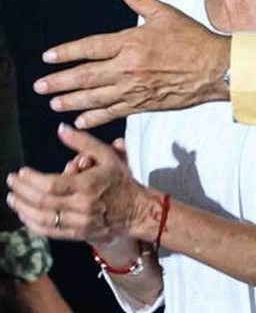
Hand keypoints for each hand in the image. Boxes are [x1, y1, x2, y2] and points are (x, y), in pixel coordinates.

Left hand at [5, 125, 161, 245]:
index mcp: (88, 185)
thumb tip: (62, 129)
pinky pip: (49, 231)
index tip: (20, 172)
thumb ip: (83, 142)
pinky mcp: (77, 234)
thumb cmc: (121, 182)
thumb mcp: (107, 156)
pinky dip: (33, 223)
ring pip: (42, 218)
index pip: (51, 184)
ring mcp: (79, 222)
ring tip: (12, 198)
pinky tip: (24, 214)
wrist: (136, 210)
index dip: (31, 180)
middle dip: (22, 191)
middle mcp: (82, 205)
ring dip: (23, 208)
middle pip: (42, 201)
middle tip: (11, 182)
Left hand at [34, 0, 230, 128]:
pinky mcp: (145, 104)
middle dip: (59, 82)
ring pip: (95, 97)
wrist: (217, 69)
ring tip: (54, 103)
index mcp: (132, 42)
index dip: (66, 52)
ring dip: (71, 101)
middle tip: (40, 86)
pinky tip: (81, 118)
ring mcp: (136, 88)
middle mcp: (129, 67)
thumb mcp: (164, 13)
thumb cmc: (193, 39)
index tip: (49, 57)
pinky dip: (95, 117)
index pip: (90, 47)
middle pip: (85, 76)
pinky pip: (114, 112)